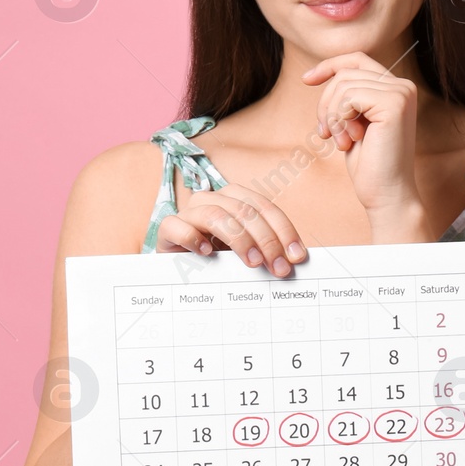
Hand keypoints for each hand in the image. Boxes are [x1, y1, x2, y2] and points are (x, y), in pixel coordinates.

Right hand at [154, 184, 307, 276]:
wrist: (179, 265)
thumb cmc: (218, 256)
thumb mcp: (246, 251)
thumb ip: (266, 250)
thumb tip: (295, 260)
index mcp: (235, 198)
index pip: (265, 208)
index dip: (284, 231)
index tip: (297, 256)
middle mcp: (212, 199)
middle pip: (245, 212)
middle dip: (267, 240)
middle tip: (279, 267)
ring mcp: (188, 212)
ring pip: (216, 215)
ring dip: (239, 239)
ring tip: (253, 262)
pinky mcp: (167, 228)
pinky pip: (177, 226)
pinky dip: (193, 238)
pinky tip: (207, 253)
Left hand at [302, 52, 423, 225]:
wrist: (386, 193)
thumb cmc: (369, 163)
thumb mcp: (354, 121)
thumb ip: (350, 96)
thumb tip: (324, 71)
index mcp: (397, 88)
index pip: (357, 60)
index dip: (329, 65)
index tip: (306, 80)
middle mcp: (403, 87)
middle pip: (345, 73)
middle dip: (326, 104)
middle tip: (327, 134)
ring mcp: (401, 94)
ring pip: (343, 85)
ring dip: (331, 117)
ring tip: (340, 141)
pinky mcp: (393, 104)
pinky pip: (348, 97)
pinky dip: (338, 120)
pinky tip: (348, 141)